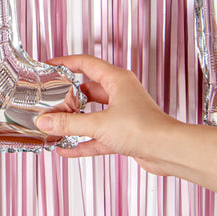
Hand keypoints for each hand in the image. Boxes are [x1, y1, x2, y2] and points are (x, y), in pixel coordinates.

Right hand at [36, 54, 180, 174]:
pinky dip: (82, 141)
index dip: (65, 63)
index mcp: (117, 80)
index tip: (50, 66)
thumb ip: (69, 124)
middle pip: (87, 91)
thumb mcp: (100, 124)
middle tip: (51, 105)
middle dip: (68, 99)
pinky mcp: (124, 134)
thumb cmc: (146, 129)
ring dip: (74, 122)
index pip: (86, 63)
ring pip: (92, 114)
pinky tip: (67, 149)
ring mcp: (123, 114)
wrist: (170, 152)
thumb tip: (46, 121)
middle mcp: (121, 93)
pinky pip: (97, 135)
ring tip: (56, 126)